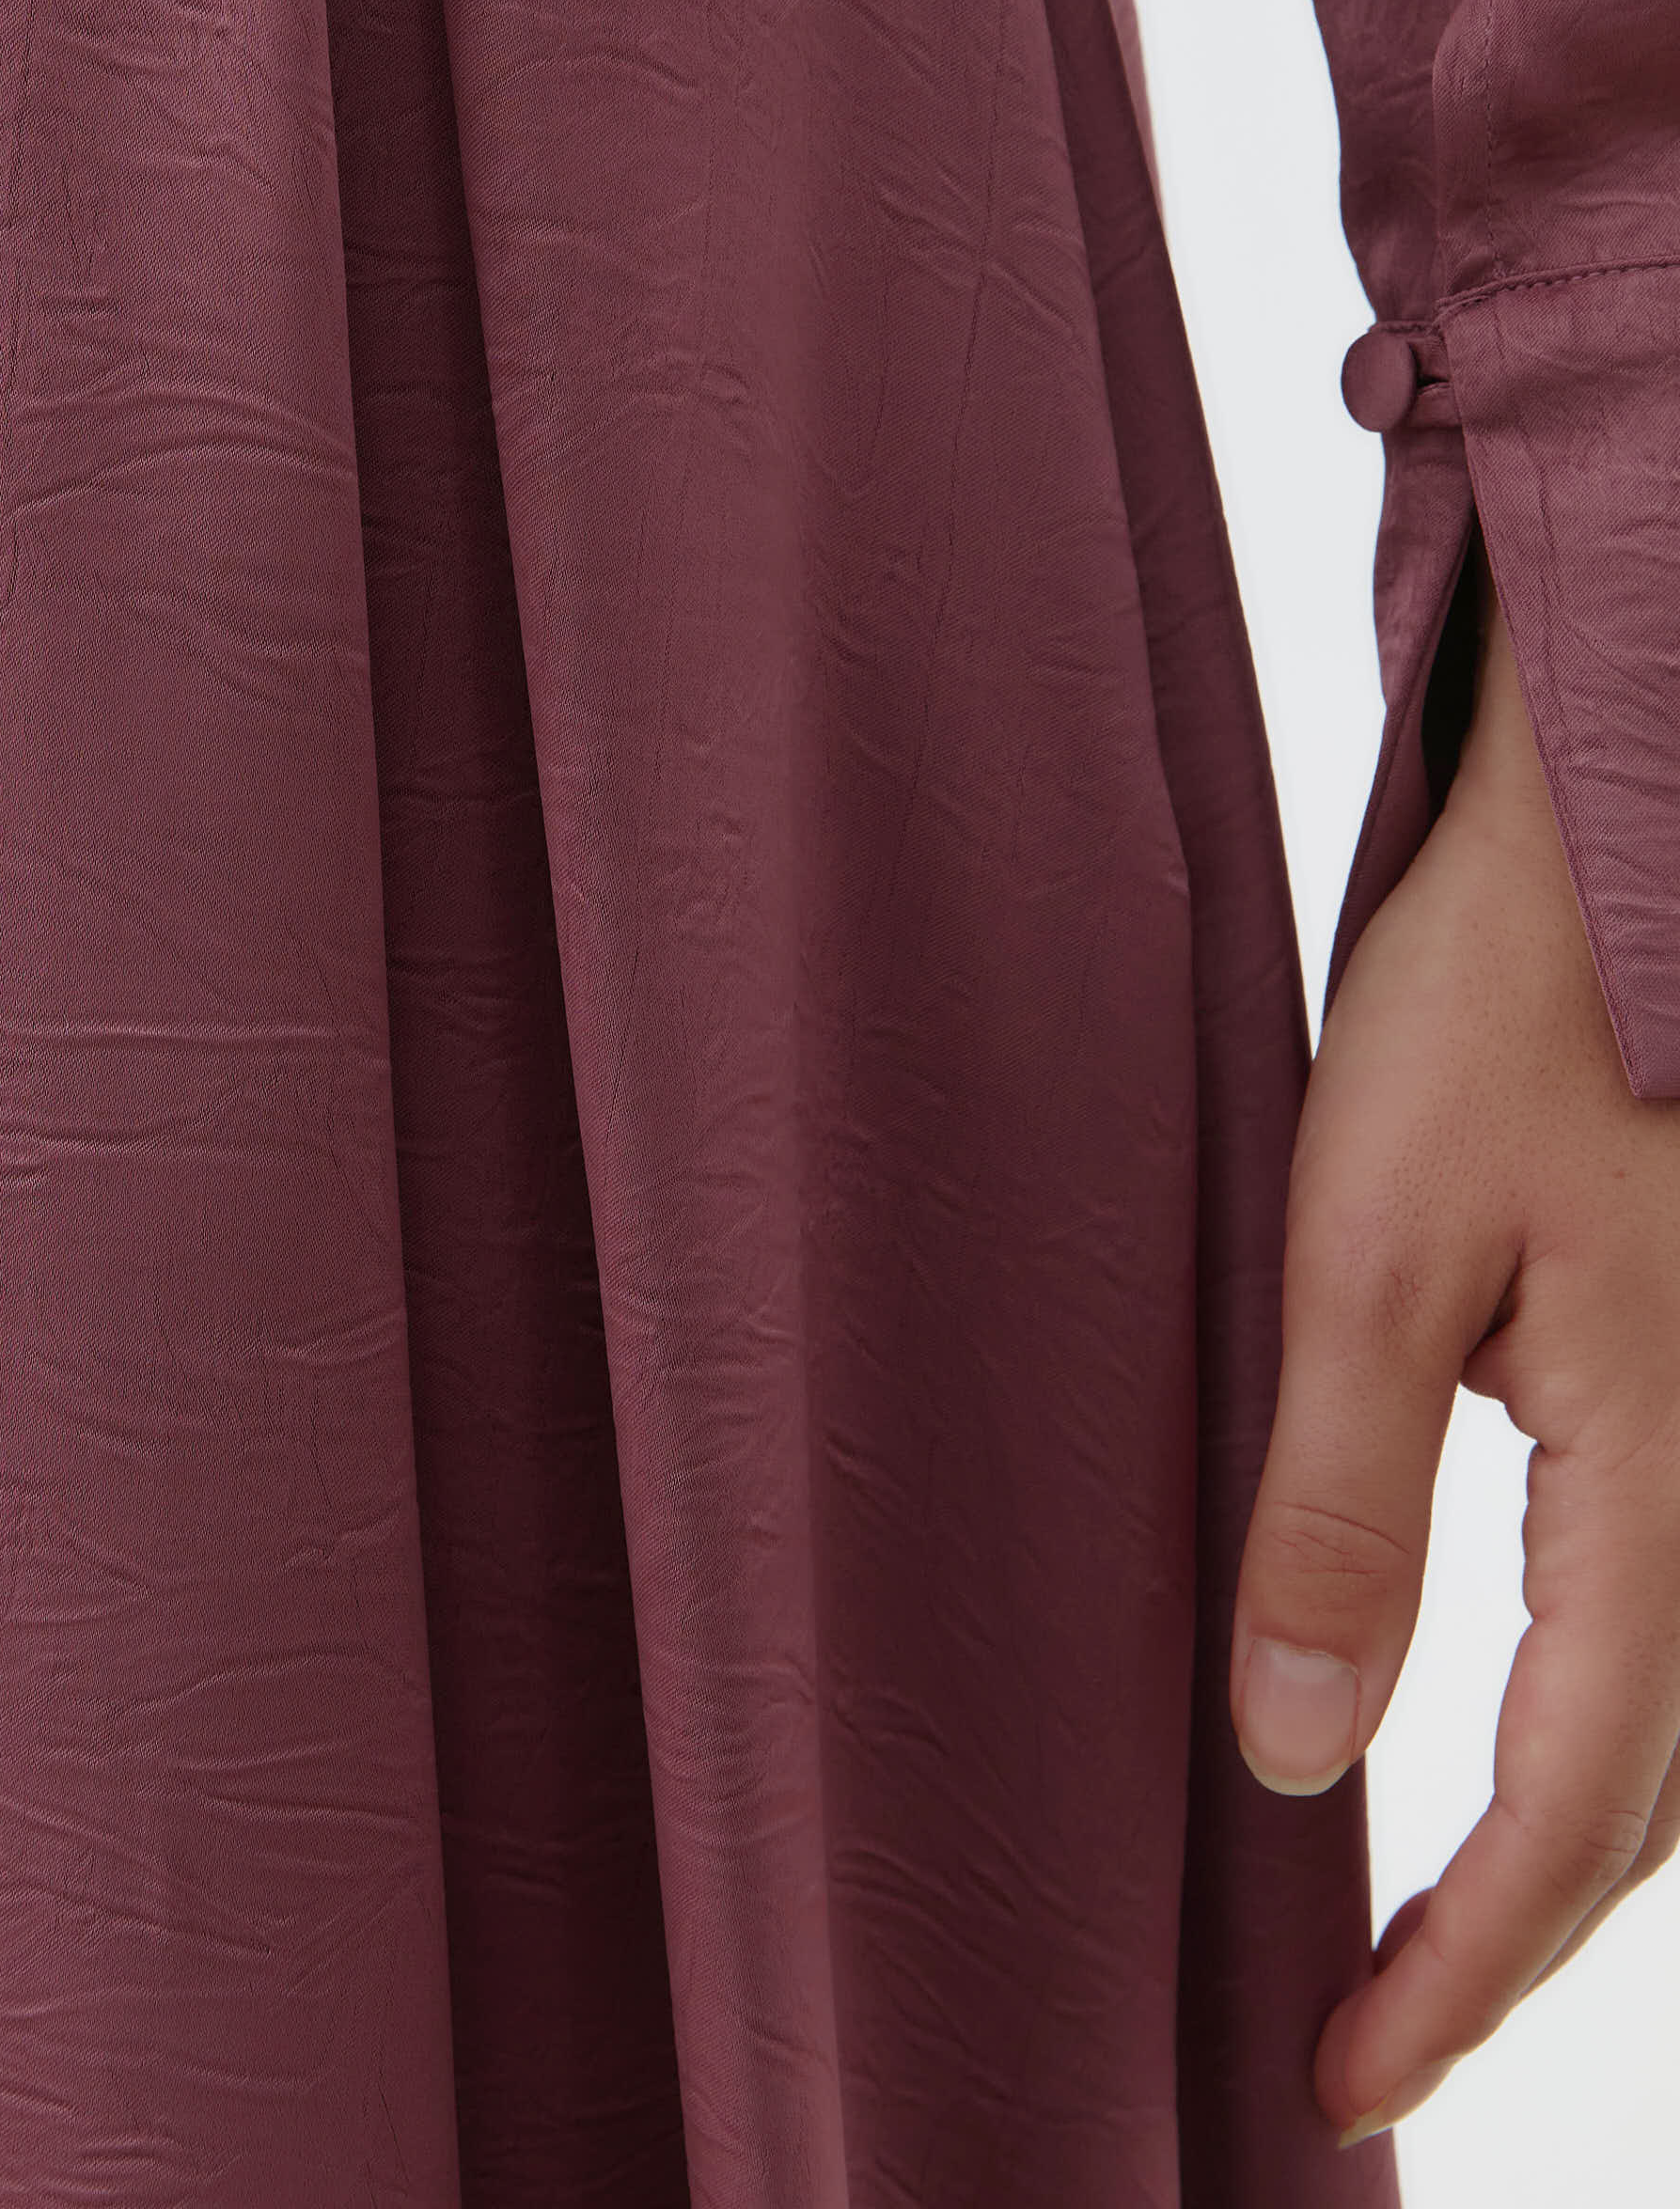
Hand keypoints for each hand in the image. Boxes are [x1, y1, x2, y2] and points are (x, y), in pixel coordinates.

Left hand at [1230, 547, 1679, 2143]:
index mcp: (1662, 1480)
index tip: (1344, 2081)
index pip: (1570, 1812)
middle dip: (1511, 1947)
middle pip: (1649, 1809)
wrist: (1611, 856)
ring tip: (1429, 1942)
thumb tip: (1296, 1755)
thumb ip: (1342, 1506)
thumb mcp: (1370, 1253)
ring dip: (1564, 1859)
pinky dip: (1601, 1739)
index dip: (1459, 1967)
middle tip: (1369, 2047)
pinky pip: (1670, 1626)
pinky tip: (1515, 1749)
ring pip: (1679, 1731)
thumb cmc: (1493, 1015)